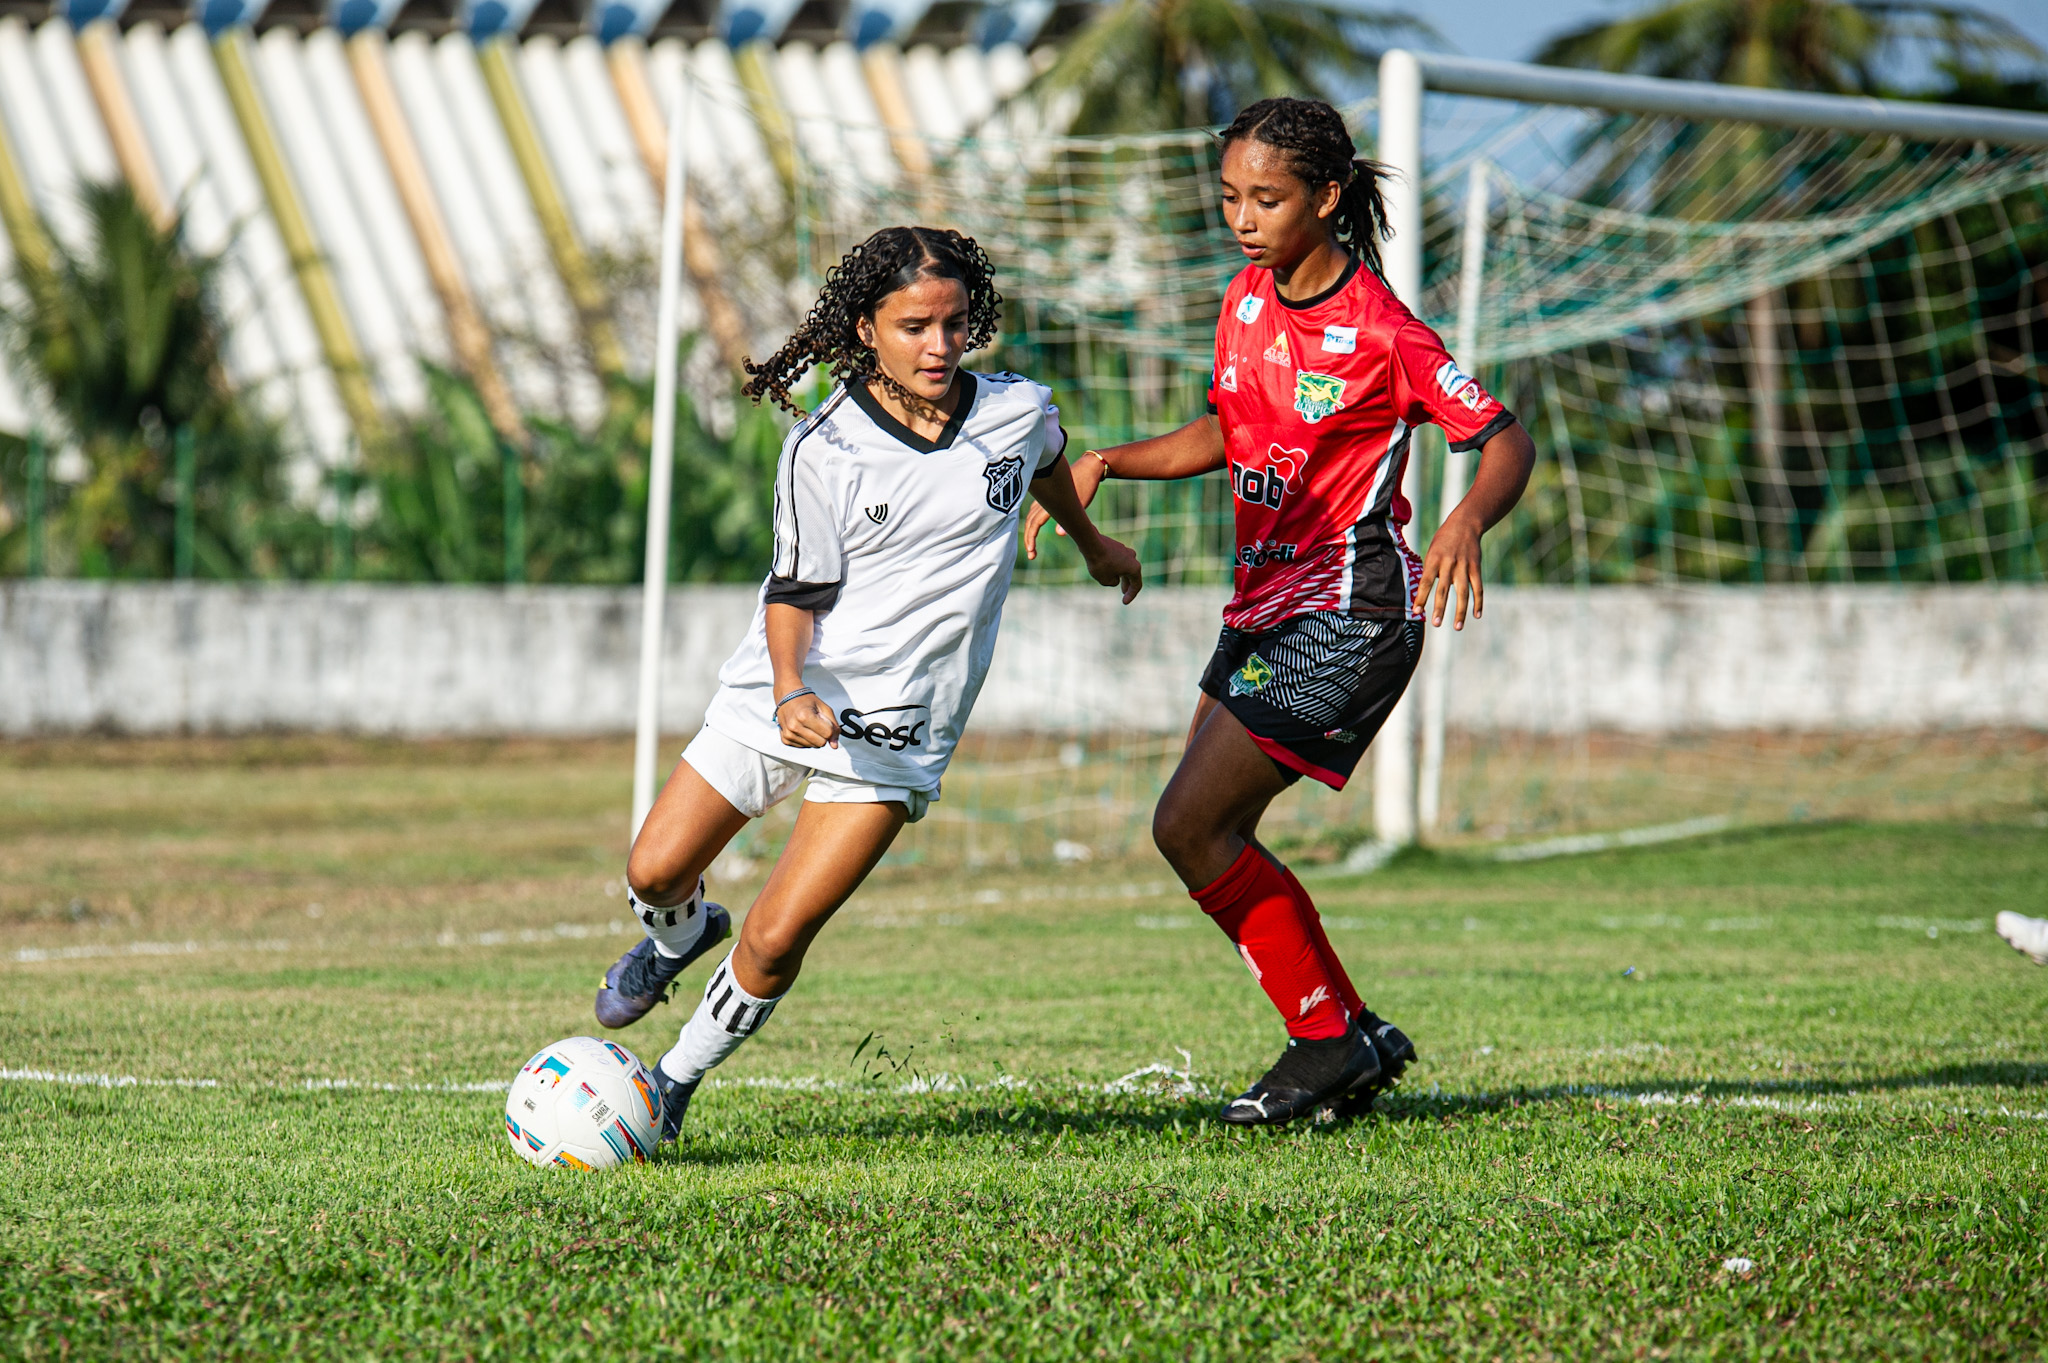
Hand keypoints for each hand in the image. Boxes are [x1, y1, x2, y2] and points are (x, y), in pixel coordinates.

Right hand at [776, 692, 839, 748]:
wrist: (787, 697)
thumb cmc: (805, 700)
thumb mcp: (824, 708)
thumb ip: (834, 726)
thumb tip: (834, 745)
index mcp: (804, 716)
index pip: (827, 734)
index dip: (831, 729)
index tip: (826, 722)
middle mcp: (794, 726)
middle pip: (820, 743)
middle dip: (823, 735)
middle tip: (817, 724)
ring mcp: (789, 734)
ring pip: (813, 746)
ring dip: (814, 737)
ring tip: (808, 725)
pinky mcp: (785, 739)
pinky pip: (804, 746)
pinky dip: (806, 739)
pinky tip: (802, 729)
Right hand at [1024, 452, 1106, 559]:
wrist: (1088, 466)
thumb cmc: (1087, 484)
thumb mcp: (1082, 503)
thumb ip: (1071, 519)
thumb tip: (1060, 534)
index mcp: (1050, 503)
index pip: (1034, 524)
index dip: (1031, 539)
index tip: (1032, 552)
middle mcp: (1043, 500)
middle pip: (1029, 523)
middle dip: (1029, 540)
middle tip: (1032, 555)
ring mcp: (1043, 497)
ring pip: (1030, 517)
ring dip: (1030, 532)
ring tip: (1032, 546)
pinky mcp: (1046, 496)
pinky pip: (1034, 511)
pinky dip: (1032, 522)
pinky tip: (1034, 528)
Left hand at [1082, 534, 1142, 604]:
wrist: (1091, 543)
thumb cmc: (1100, 563)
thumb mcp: (1106, 581)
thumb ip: (1113, 582)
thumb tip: (1115, 578)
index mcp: (1134, 568)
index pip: (1136, 585)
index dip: (1131, 595)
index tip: (1124, 602)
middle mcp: (1132, 558)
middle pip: (1132, 574)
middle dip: (1128, 585)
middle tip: (1123, 593)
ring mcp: (1125, 550)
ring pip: (1125, 566)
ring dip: (1121, 575)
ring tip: (1116, 581)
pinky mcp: (1117, 546)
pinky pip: (1118, 559)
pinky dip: (1115, 566)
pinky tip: (1107, 569)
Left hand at [1415, 514, 1483, 628]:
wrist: (1465, 524)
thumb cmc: (1443, 540)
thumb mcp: (1431, 551)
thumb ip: (1429, 571)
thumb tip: (1424, 593)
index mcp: (1434, 559)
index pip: (1426, 582)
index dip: (1421, 597)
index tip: (1416, 612)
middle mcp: (1448, 563)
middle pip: (1444, 589)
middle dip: (1440, 608)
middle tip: (1436, 624)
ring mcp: (1464, 566)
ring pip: (1463, 592)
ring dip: (1460, 611)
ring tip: (1457, 627)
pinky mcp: (1476, 567)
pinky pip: (1478, 587)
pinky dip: (1478, 602)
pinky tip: (1476, 615)